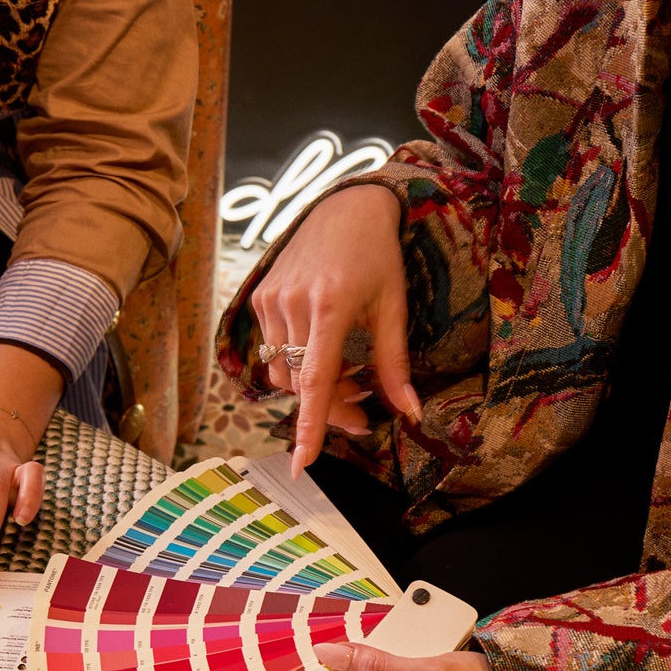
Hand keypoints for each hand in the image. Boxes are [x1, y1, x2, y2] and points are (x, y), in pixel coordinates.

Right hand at [249, 184, 421, 475]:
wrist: (345, 207)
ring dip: (313, 387)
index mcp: (332, 306)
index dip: (309, 426)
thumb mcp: (394, 307)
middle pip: (302, 384)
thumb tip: (411, 414)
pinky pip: (273, 349)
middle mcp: (294, 304)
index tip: (302, 462)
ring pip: (283, 371)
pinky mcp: (260, 296)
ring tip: (348, 377)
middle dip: (330, 409)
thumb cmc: (377, 256)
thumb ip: (395, 364)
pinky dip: (297, 363)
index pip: (316, 381)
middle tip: (362, 416)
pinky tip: (325, 350)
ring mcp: (271, 299)